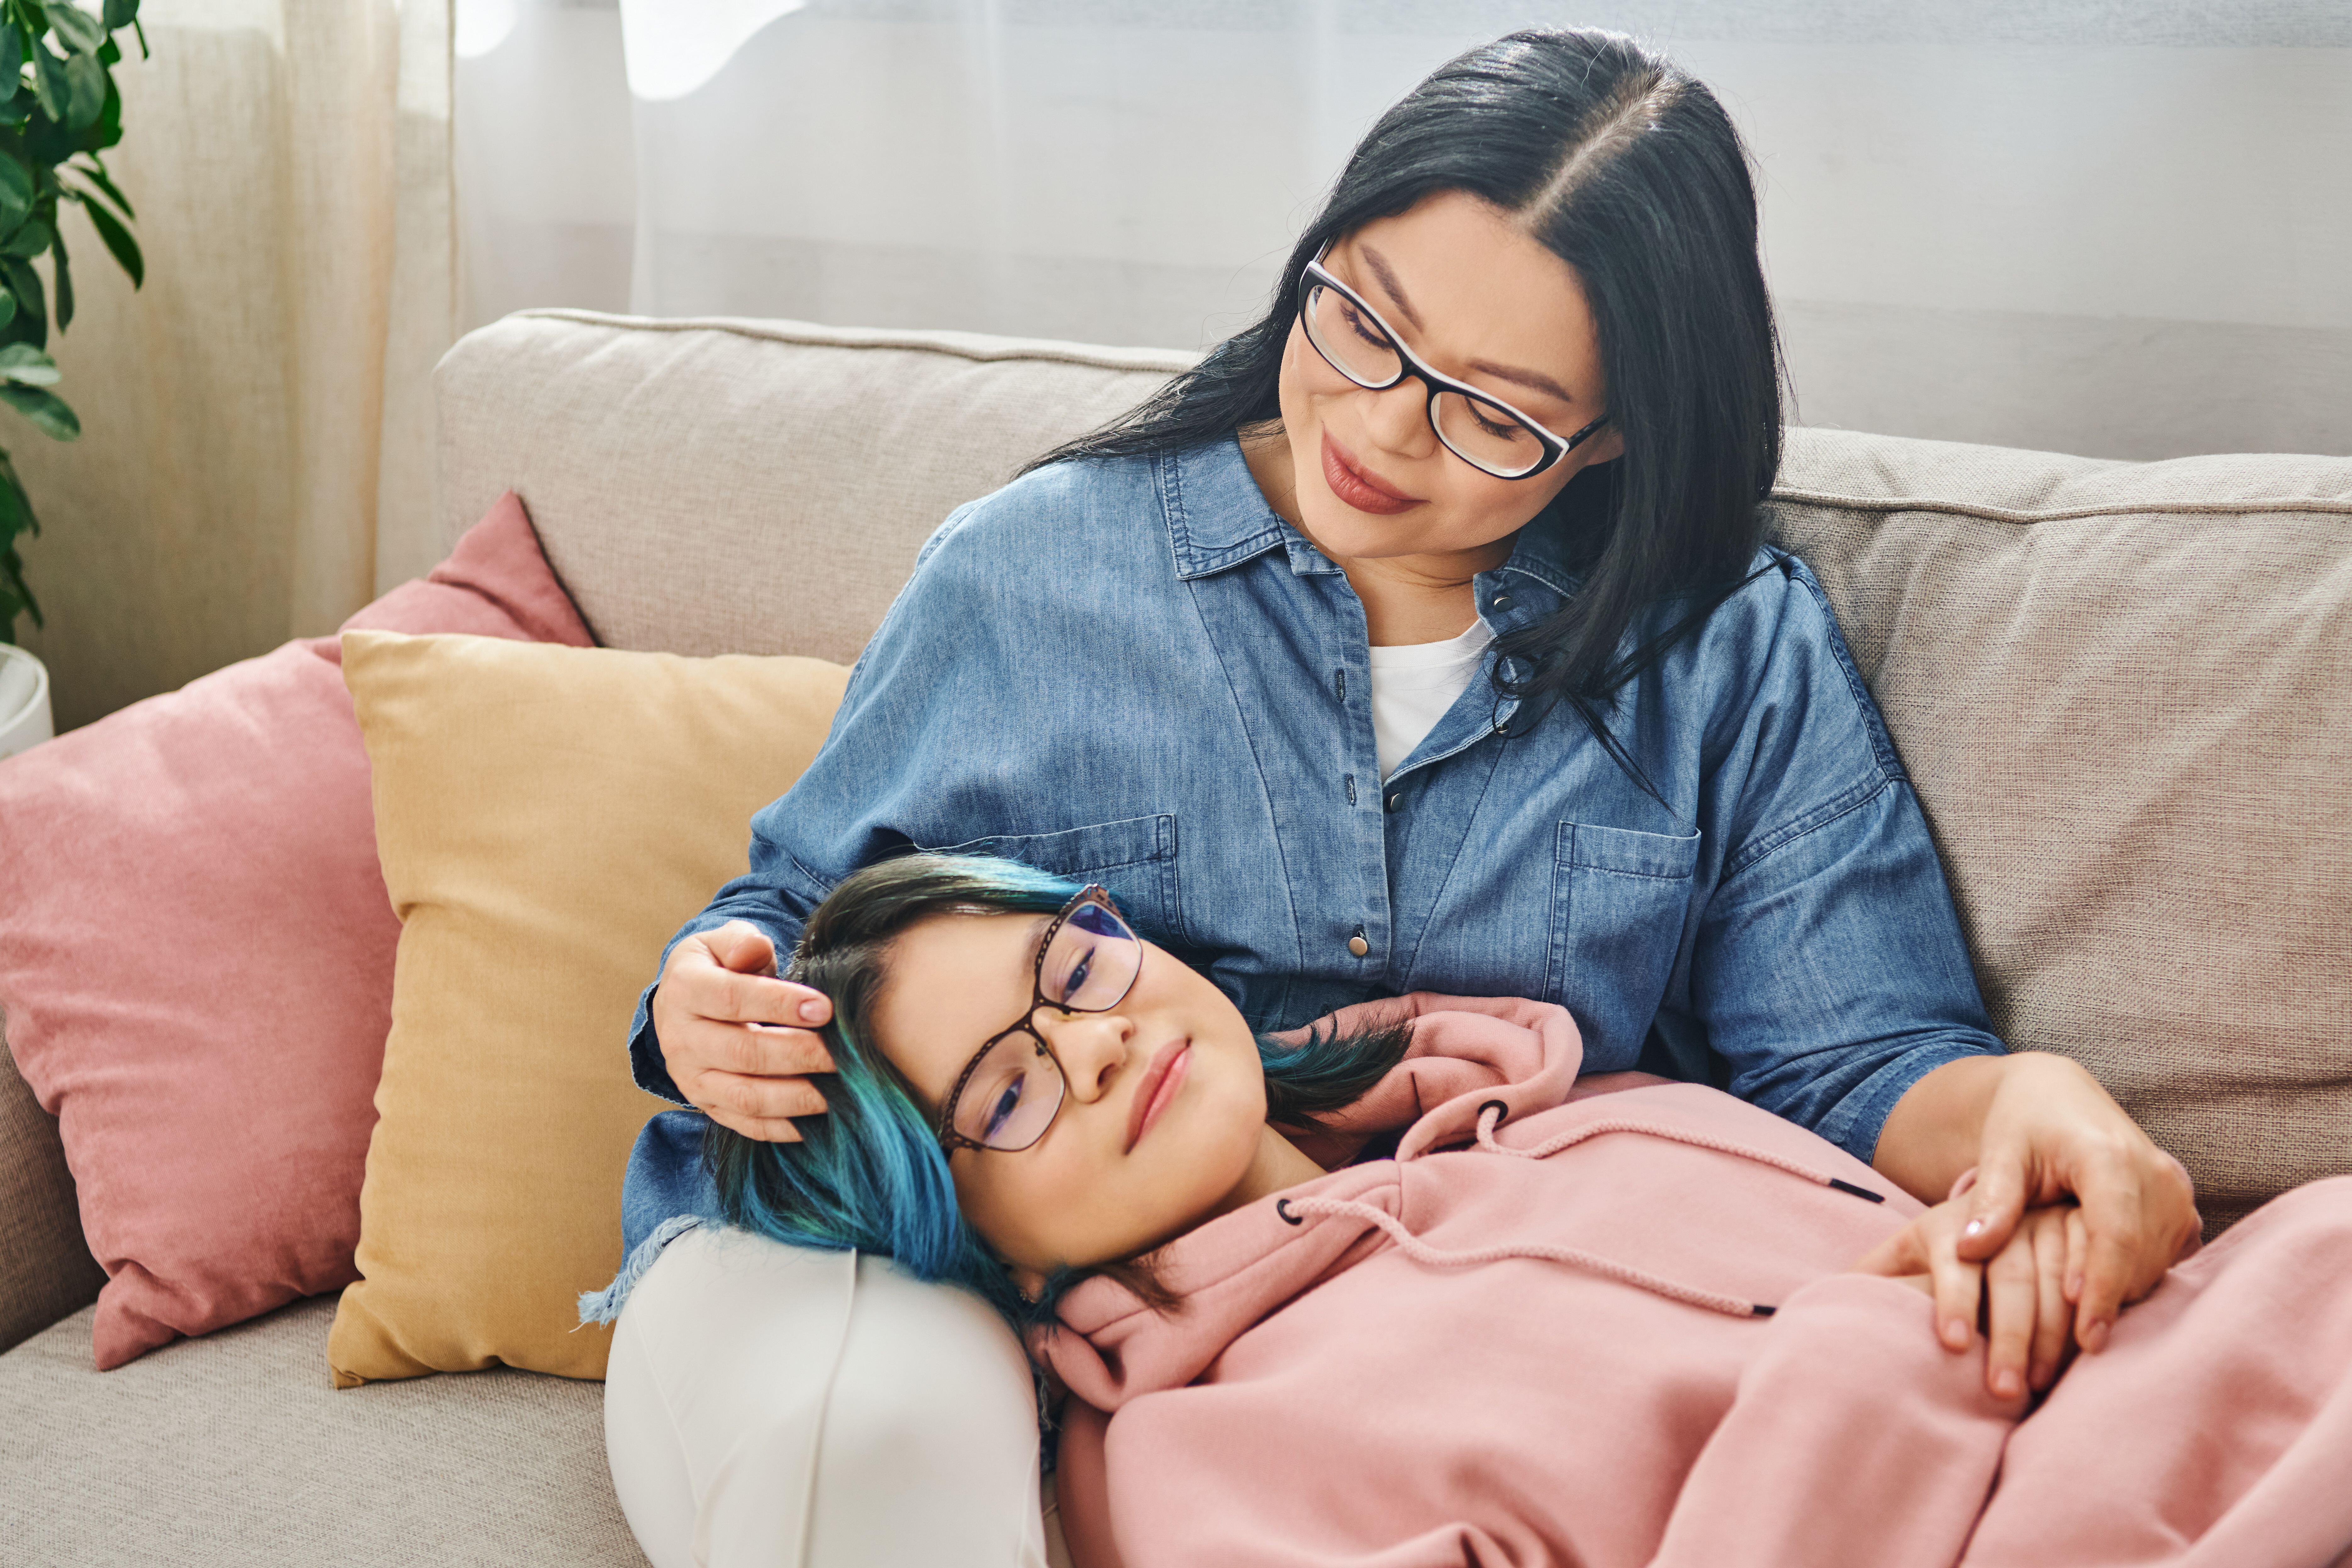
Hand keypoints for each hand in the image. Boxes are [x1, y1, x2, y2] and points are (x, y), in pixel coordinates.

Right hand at [651, 920, 835, 1140]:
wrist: (682, 1005)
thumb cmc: (718, 967)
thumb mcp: (720, 941)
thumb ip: (741, 941)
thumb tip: (755, 950)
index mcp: (685, 990)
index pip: (732, 999)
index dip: (779, 1004)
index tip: (825, 1009)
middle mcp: (681, 1039)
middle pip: (743, 1053)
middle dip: (798, 1055)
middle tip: (840, 1054)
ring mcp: (692, 1079)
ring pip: (745, 1096)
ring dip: (795, 1097)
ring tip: (836, 1091)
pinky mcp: (707, 1105)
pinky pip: (746, 1124)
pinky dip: (783, 1128)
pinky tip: (818, 1121)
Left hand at [1854, 1197, 2084, 1399]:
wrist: (2021, 1156)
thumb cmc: (1955, 1228)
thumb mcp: (1914, 1239)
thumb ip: (1884, 1267)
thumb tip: (1835, 1296)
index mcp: (1956, 1219)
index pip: (1956, 1262)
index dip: (1953, 1302)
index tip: (1950, 1346)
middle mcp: (2006, 1214)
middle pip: (2010, 1278)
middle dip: (2009, 1336)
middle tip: (2003, 1392)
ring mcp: (2053, 1216)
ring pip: (2059, 1276)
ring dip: (2055, 1331)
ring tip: (2046, 1382)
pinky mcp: (2091, 1222)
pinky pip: (2098, 1264)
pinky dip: (2098, 1302)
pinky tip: (2093, 1343)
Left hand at [1955, 1054, 2199, 1354]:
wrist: (2060, 1095)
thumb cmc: (2023, 1122)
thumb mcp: (1999, 1152)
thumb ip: (1991, 1200)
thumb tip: (1967, 1249)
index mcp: (2109, 1157)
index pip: (2114, 1235)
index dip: (2101, 1287)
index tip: (2085, 1338)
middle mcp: (2155, 1174)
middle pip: (2138, 1258)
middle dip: (2107, 1306)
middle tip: (2068, 1356)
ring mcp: (2175, 1192)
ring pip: (2154, 1266)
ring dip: (2120, 1299)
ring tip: (2076, 1336)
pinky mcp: (2180, 1208)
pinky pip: (2163, 1260)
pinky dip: (2131, 1281)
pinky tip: (2096, 1301)